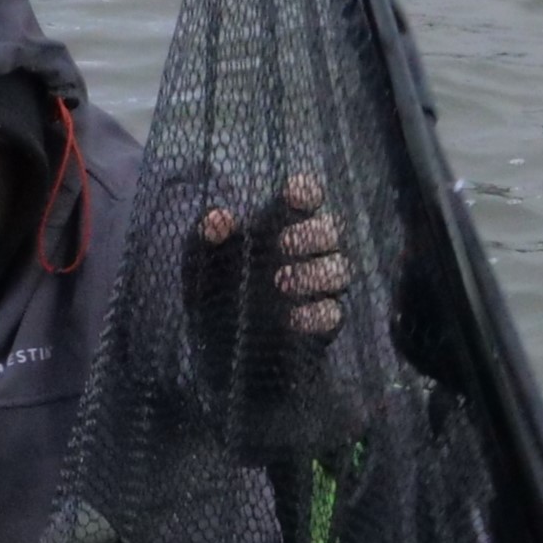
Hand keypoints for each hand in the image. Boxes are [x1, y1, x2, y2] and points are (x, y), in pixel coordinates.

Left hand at [196, 177, 347, 339]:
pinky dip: (314, 314)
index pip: (308, 196)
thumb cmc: (214, 292)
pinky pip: (334, 312)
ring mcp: (322, 287)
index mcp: (283, 225)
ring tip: (281, 283)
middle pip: (332, 228)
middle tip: (283, 245)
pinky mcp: (325, 322)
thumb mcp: (201, 264)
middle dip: (310, 234)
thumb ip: (206, 237)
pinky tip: (289, 318)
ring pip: (340, 268)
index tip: (290, 195)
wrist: (221, 351)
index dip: (306, 191)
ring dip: (313, 273)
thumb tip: (217, 219)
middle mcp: (311, 251)